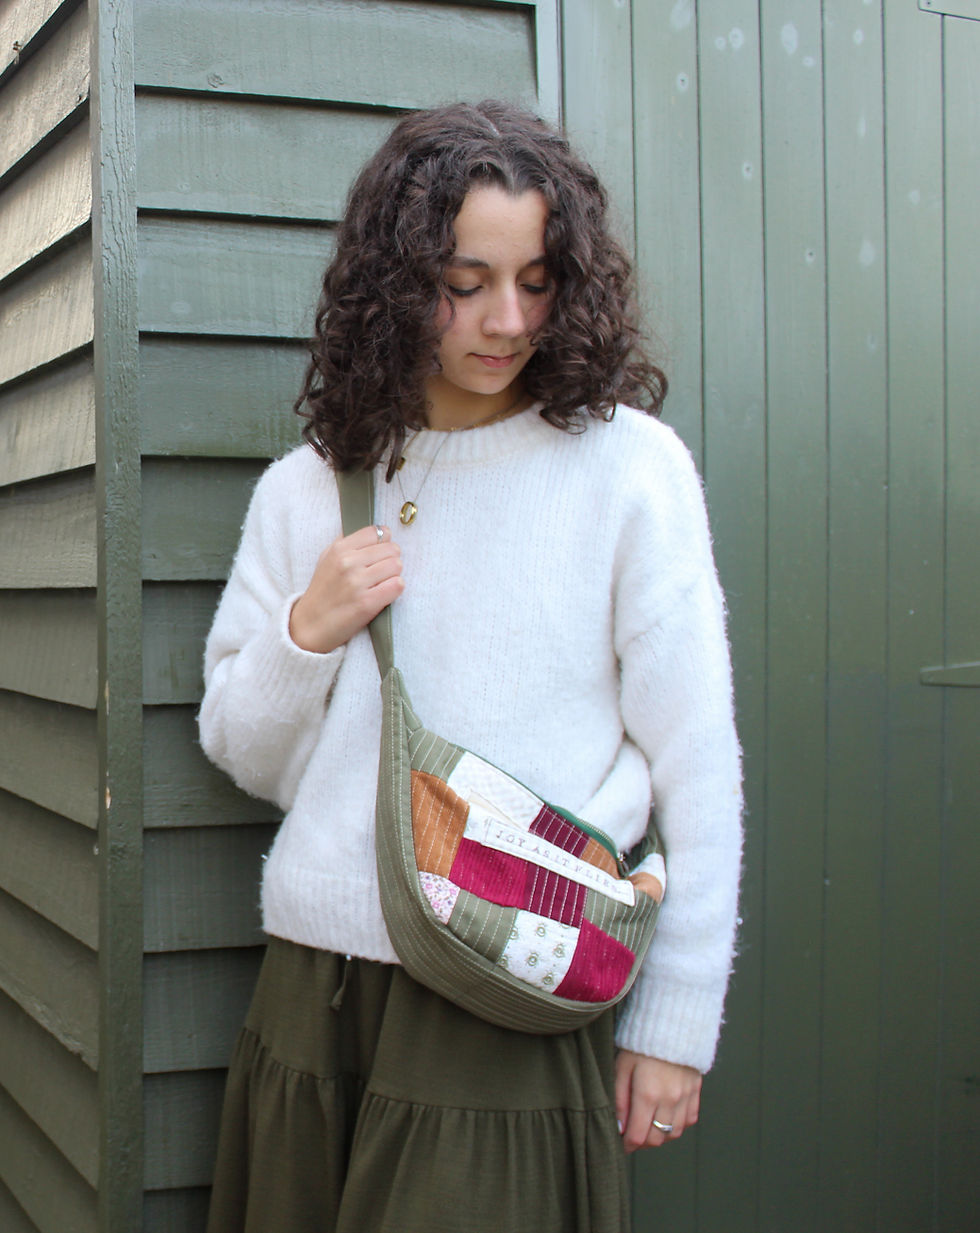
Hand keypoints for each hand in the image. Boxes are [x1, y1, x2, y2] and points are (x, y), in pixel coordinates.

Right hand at [289, 525, 402, 653]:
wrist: (310, 625)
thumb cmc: (322, 592)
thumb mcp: (326, 559)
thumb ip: (347, 543)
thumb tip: (375, 531)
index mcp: (339, 549)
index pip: (377, 532)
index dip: (383, 542)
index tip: (379, 553)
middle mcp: (348, 563)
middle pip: (392, 549)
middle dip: (391, 559)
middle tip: (381, 572)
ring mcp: (357, 583)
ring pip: (397, 566)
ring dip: (394, 575)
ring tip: (382, 583)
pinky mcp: (367, 603)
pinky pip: (397, 585)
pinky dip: (395, 589)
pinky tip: (385, 593)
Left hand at [614, 1051, 701, 1151]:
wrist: (672, 1022)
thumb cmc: (642, 1042)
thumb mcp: (622, 1067)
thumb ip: (619, 1099)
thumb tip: (619, 1127)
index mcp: (648, 1094)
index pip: (638, 1136)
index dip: (627, 1145)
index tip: (621, 1144)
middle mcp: (669, 1100)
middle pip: (656, 1139)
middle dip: (642, 1143)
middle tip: (632, 1136)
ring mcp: (685, 1097)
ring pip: (674, 1134)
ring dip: (659, 1136)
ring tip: (648, 1127)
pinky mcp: (696, 1091)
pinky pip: (689, 1120)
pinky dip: (677, 1125)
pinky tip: (666, 1117)